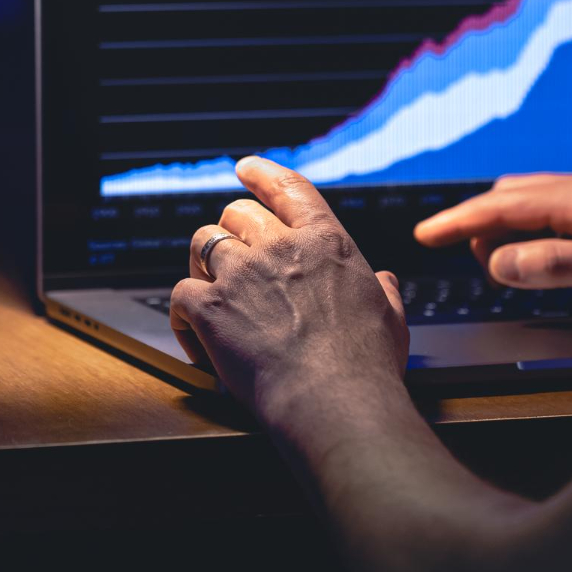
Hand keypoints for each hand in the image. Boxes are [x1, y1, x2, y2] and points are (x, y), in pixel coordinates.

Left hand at [170, 157, 408, 415]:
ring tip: (208, 291)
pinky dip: (183, 316)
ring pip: (203, 241)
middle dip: (231, 230)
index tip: (246, 168)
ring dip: (202, 263)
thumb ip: (382, 289)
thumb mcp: (391, 315)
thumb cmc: (367, 366)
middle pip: (237, 213)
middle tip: (230, 257)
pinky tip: (198, 339)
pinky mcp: (209, 307)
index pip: (289, 188)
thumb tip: (384, 281)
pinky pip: (180, 294)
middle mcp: (280, 247)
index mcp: (326, 242)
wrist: (336, 403)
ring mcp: (241, 274)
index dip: (263, 173)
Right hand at [413, 170, 571, 306]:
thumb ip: (552, 264)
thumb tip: (497, 262)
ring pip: (532, 202)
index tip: (426, 233)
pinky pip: (553, 213)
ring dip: (503, 226)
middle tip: (449, 247)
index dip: (460, 219)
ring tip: (491, 259)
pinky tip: (533, 253)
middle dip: (476, 220)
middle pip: (512, 195)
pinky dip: (528, 230)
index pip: (504, 205)